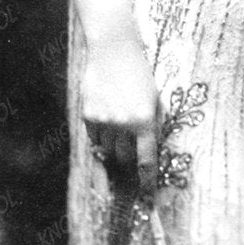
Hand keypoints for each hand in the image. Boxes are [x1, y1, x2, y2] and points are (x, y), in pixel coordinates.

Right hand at [81, 28, 160, 196]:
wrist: (114, 48)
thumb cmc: (140, 73)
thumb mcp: (155, 98)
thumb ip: (154, 124)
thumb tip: (150, 151)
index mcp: (145, 120)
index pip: (146, 161)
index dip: (147, 182)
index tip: (148, 196)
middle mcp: (123, 124)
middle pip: (125, 159)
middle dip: (130, 164)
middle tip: (132, 161)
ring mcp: (103, 120)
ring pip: (109, 151)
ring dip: (115, 151)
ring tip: (120, 135)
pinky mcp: (88, 115)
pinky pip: (95, 139)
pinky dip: (102, 140)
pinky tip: (108, 126)